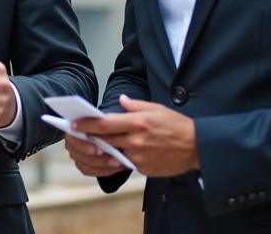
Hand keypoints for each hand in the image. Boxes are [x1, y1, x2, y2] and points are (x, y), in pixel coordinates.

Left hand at [72, 94, 198, 177]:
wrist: (197, 148)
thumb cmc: (177, 125)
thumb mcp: (157, 108)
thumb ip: (135, 105)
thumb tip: (121, 100)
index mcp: (138, 122)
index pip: (104, 124)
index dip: (86, 125)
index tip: (73, 124)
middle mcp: (136, 140)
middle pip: (104, 140)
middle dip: (89, 137)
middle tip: (77, 134)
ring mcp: (139, 157)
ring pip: (112, 153)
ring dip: (103, 149)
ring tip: (95, 143)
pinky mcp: (143, 169)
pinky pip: (126, 163)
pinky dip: (120, 157)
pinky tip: (119, 152)